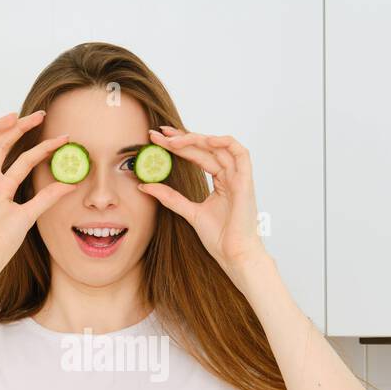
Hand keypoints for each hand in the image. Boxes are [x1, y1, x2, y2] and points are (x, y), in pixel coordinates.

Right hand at [0, 110, 77, 279]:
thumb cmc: (0, 244)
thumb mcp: (29, 215)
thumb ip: (46, 198)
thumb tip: (71, 184)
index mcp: (2, 188)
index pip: (24, 160)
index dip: (42, 148)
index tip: (62, 139)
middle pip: (4, 145)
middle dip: (21, 128)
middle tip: (41, 115)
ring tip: (16, 115)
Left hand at [137, 126, 268, 275]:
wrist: (234, 254)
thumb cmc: (220, 238)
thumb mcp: (189, 212)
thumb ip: (170, 197)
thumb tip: (145, 185)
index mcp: (220, 181)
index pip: (197, 155)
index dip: (178, 145)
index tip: (158, 139)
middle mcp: (230, 175)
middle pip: (205, 148)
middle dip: (181, 138)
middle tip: (158, 134)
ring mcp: (239, 177)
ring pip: (219, 146)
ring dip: (197, 139)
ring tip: (174, 140)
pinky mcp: (246, 181)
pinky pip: (240, 152)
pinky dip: (224, 142)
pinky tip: (205, 140)